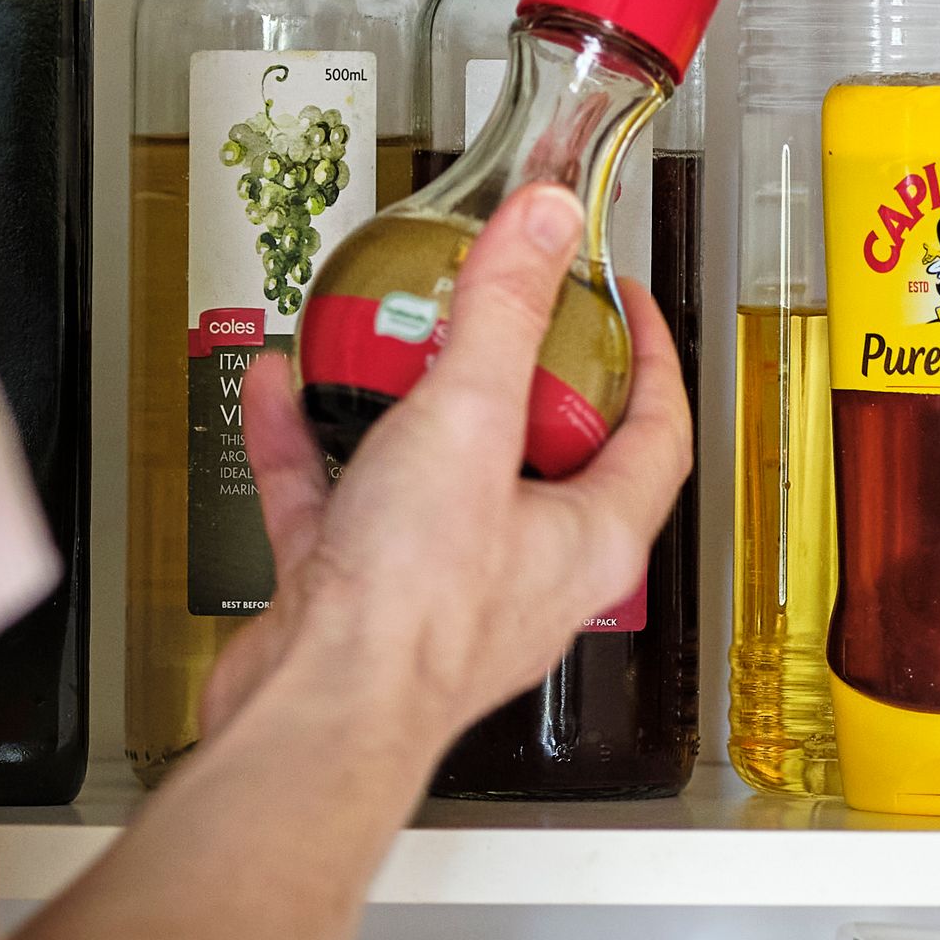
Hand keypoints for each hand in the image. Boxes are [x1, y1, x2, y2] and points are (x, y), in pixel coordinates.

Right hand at [197, 185, 691, 771]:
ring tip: (384, 340)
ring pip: (433, 472)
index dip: (650, 358)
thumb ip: (506, 313)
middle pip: (542, 447)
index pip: (656, 432)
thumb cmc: (414, 615)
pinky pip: (342, 501)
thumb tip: (545, 226)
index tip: (623, 301)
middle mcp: (526, 567)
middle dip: (512, 370)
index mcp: (590, 536)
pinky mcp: (359, 599)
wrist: (313, 713)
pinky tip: (282, 392)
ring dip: (403, 402)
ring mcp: (441, 585)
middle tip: (494, 308)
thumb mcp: (470, 422)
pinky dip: (312, 444)